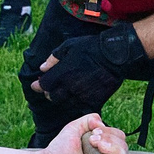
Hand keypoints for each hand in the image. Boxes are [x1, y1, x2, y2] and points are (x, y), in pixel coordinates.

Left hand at [29, 20, 145, 115]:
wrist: (116, 56)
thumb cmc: (91, 48)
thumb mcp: (69, 46)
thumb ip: (54, 58)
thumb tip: (42, 68)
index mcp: (62, 73)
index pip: (44, 85)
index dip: (39, 85)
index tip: (37, 84)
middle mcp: (70, 87)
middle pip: (53, 97)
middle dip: (49, 92)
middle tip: (51, 89)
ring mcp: (83, 96)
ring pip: (66, 104)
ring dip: (63, 99)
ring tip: (65, 92)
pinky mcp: (94, 101)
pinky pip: (81, 107)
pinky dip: (77, 104)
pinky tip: (78, 97)